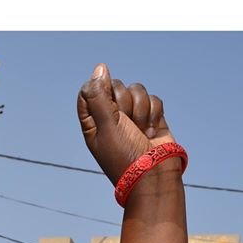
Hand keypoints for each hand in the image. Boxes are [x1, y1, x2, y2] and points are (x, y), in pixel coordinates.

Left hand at [77, 63, 176, 183]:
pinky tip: (150, 132)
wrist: (154, 174)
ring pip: (136, 90)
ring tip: (140, 132)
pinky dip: (154, 114)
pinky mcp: (151, 117)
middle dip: (124, 102)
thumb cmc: (125, 155)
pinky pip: (153, 99)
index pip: (89, 91)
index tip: (107, 103)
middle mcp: (111, 116)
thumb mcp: (106, 125)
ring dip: (140, 110)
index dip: (99, 91)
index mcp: (93, 121)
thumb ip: (99, 95)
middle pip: (115, 85)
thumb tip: (100, 68)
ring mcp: (132, 116)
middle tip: (126, 124)